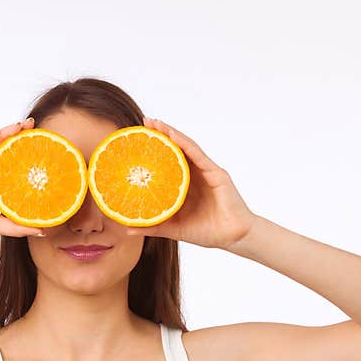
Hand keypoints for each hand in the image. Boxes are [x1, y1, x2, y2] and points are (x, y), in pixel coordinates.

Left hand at [125, 116, 256, 249]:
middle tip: (144, 122)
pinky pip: (198, 156)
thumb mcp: (174, 228)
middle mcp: (195, 174)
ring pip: (187, 147)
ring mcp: (206, 171)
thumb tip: (126, 229)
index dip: (154, 150)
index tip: (136, 139)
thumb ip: (153, 225)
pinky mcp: (216, 173)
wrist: (233, 238)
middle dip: (161, 135)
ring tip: (156, 123)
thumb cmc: (207, 232)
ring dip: (171, 133)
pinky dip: (185, 144)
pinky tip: (173, 136)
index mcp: (185, 184)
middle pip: (176, 149)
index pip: (167, 162)